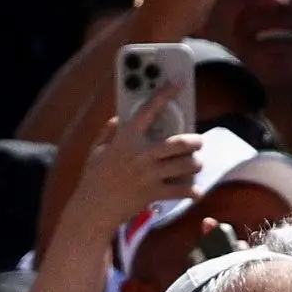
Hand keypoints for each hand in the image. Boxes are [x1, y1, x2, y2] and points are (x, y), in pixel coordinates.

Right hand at [68, 91, 204, 235]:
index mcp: (127, 139)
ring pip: (185, 165)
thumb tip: (119, 118)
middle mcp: (141, 154)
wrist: (93, 208)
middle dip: (195, 141)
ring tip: (196, 164)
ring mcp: (149, 175)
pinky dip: (192, 191)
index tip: (178, 83)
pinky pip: (181, 191)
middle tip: (198, 142)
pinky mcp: (154, 193)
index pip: (149, 110)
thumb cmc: (94, 179)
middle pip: (179, 143)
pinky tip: (195, 191)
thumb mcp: (98, 150)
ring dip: (195, 164)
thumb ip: (109, 131)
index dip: (165, 94)